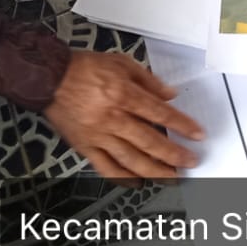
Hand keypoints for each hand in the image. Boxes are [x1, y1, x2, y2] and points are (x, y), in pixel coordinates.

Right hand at [43, 51, 204, 179]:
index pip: (161, 114)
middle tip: (191, 161)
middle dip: (174, 154)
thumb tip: (169, 94)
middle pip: (150, 142)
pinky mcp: (85, 146)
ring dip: (155, 170)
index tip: (197, 135)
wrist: (49, 77)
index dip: (183, 126)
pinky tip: (138, 183)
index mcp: (123, 95)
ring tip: (172, 176)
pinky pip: (106, 167)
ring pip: (131, 159)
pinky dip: (124, 178)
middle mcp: (112, 118)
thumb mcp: (121, 63)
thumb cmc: (83, 68)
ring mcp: (98, 135)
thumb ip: (149, 80)